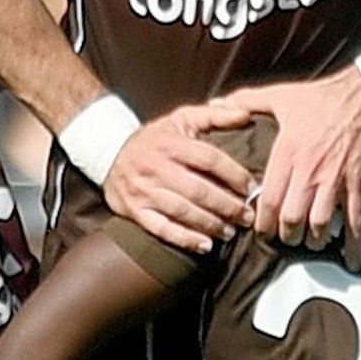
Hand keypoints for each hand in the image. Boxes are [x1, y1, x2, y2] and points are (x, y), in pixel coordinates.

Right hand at [102, 103, 256, 254]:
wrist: (108, 151)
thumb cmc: (156, 137)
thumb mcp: (181, 118)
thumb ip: (215, 115)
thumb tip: (246, 114)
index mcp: (170, 143)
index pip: (209, 159)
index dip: (234, 175)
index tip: (252, 188)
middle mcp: (156, 166)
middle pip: (198, 190)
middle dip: (227, 206)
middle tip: (247, 216)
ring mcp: (143, 190)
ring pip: (182, 212)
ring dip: (210, 224)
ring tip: (231, 232)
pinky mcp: (135, 210)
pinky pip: (161, 228)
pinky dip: (184, 239)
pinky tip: (205, 245)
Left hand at [216, 65, 360, 260]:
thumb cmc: (323, 96)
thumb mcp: (280, 95)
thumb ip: (246, 101)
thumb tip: (217, 102)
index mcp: (287, 153)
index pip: (269, 199)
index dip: (263, 223)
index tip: (261, 231)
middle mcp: (309, 170)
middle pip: (292, 218)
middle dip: (287, 235)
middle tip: (286, 239)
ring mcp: (335, 179)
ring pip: (320, 224)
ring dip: (314, 240)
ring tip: (311, 242)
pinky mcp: (357, 183)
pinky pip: (355, 220)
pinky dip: (354, 244)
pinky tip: (351, 260)